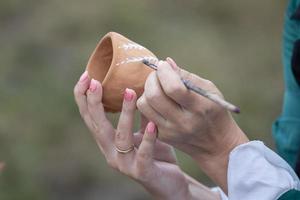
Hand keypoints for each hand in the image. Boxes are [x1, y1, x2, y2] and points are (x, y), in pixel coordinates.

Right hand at [73, 72, 218, 199]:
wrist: (169, 183)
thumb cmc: (155, 154)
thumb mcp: (145, 130)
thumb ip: (140, 114)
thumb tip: (138, 85)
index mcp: (109, 141)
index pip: (91, 117)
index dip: (84, 98)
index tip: (86, 75)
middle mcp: (111, 152)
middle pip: (97, 126)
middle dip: (94, 103)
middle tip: (95, 82)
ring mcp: (125, 164)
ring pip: (120, 137)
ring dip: (125, 114)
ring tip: (130, 92)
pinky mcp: (141, 172)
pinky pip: (143, 154)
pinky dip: (147, 138)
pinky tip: (153, 124)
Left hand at [137, 58, 248, 192]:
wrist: (215, 144)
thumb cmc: (214, 111)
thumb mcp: (209, 90)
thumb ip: (187, 76)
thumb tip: (166, 63)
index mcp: (199, 108)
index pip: (174, 88)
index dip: (164, 73)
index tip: (163, 65)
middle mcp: (183, 122)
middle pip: (154, 96)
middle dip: (152, 79)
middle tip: (158, 74)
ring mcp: (170, 131)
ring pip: (144, 105)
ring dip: (147, 90)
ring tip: (157, 87)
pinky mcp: (162, 136)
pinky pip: (145, 114)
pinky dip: (148, 102)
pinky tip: (159, 100)